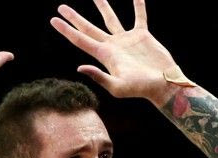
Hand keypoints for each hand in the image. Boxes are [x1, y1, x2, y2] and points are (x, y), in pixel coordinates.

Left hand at [51, 0, 177, 102]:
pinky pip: (139, 17)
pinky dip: (139, 6)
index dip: (66, 30)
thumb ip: (99, 76)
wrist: (164, 84)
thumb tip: (79, 68)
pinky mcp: (142, 36)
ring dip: (103, 6)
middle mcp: (113, 46)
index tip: (53, 19)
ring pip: (111, 18)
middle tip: (61, 7)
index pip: (80, 40)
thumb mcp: (118, 87)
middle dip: (75, 18)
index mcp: (104, 55)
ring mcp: (127, 40)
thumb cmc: (141, 89)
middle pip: (89, 28)